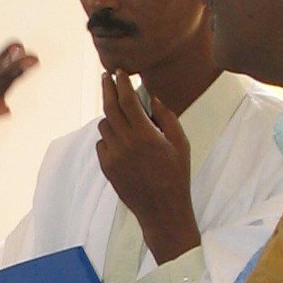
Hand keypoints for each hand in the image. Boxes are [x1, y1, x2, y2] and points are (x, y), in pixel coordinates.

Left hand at [95, 71, 199, 263]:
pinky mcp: (107, 168)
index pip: (127, 100)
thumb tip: (152, 98)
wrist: (162, 210)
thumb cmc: (176, 175)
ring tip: (123, 117)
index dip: (122, 83)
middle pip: (109, 107)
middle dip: (107, 88)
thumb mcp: (180, 144)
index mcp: (146, 135)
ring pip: (104, 125)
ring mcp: (113, 157)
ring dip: (111, 116)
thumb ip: (167, 118)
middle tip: (106, 77)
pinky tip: (121, 141)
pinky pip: (101, 144)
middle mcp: (126, 144)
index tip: (119, 71)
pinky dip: (108, 137)